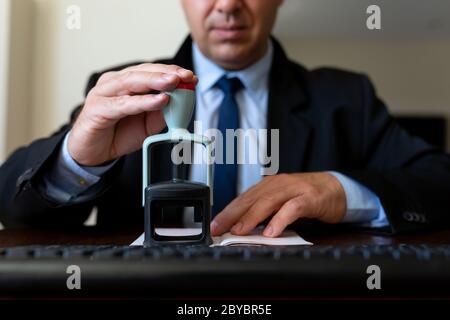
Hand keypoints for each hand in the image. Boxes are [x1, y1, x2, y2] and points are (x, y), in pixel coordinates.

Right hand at [68, 64, 196, 165]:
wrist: (93, 153)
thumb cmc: (118, 133)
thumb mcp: (149, 124)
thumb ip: (163, 113)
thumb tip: (181, 102)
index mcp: (126, 82)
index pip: (152, 71)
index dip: (172, 71)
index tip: (191, 77)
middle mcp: (114, 83)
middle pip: (143, 72)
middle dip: (167, 73)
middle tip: (186, 76)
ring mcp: (103, 94)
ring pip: (132, 82)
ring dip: (156, 81)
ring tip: (174, 82)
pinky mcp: (98, 109)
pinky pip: (123, 104)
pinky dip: (143, 102)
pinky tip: (159, 100)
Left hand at [210, 172, 346, 236]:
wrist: (336, 188)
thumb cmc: (305, 196)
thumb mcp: (281, 203)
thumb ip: (264, 213)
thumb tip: (243, 228)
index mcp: (268, 186)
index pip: (243, 198)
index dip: (227, 211)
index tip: (214, 224)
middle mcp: (277, 184)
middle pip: (251, 199)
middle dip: (232, 214)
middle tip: (218, 228)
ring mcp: (294, 189)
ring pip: (268, 202)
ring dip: (251, 217)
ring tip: (239, 230)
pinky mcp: (310, 198)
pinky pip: (292, 209)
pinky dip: (280, 220)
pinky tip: (271, 231)